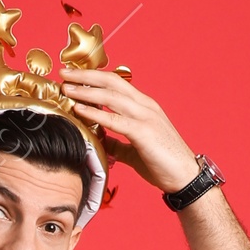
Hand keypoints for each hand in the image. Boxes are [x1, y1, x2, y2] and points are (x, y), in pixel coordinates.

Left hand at [56, 69, 199, 192]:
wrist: (185, 177)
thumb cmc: (163, 164)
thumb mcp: (134, 150)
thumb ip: (117, 143)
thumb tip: (100, 140)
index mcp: (143, 106)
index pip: (115, 83)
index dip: (93, 77)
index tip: (73, 76)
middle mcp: (144, 105)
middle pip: (111, 82)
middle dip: (85, 75)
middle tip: (63, 73)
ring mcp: (145, 117)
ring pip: (111, 96)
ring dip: (85, 90)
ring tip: (66, 88)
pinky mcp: (143, 132)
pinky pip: (114, 119)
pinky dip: (95, 112)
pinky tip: (79, 109)